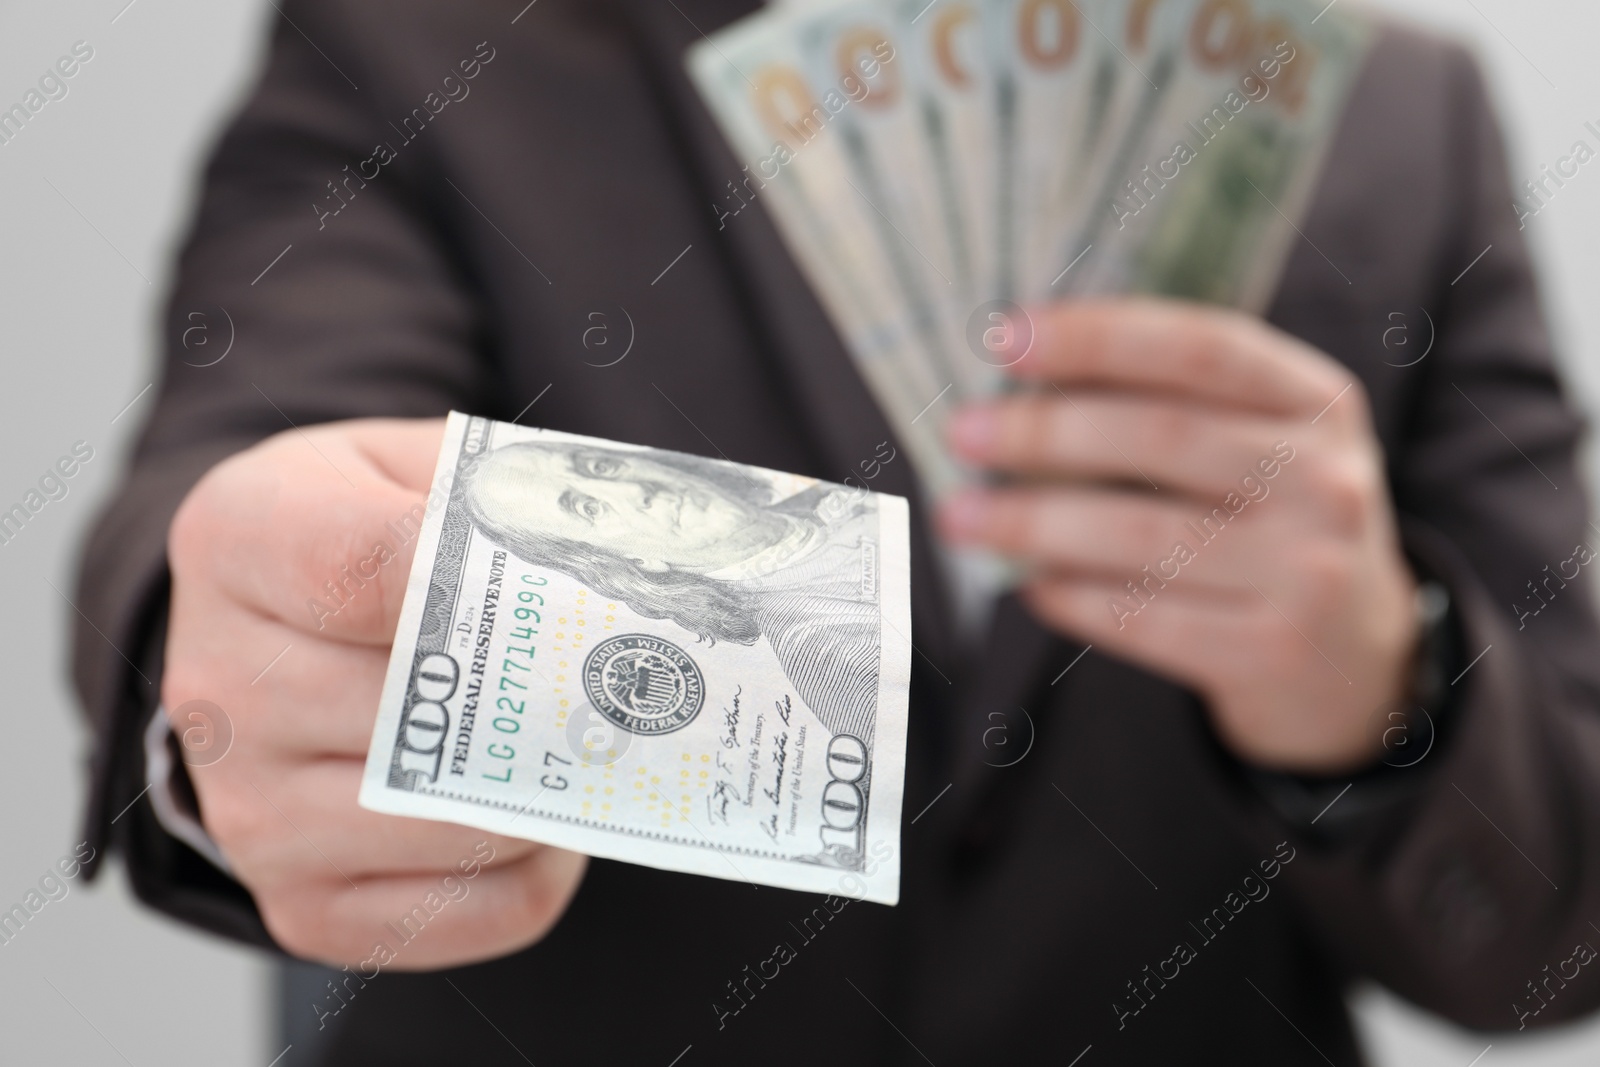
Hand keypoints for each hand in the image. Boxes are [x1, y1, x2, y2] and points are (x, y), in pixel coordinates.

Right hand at [164, 418, 585, 967]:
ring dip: (555, 787)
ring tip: (591, 738)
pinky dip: (541, 867)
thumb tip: (614, 561)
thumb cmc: (365, 538)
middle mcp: (219, 688)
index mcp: (240, 539)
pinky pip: (474, 910)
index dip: (485, 580)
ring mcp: (250, 811)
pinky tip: (547, 810)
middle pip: (426, 707)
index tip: (573, 586)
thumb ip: (494, 493)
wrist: (272, 637)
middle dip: (552, 694)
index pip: (369, 565)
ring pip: (463, 821)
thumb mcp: (409, 468)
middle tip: (629, 674)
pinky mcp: (302, 906)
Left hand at [940, 298, 1420, 773]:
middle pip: (1162, 438)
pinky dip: (1068, 595)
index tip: (1005, 336)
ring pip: (1139, 535)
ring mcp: (1305, 571)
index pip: (1202, 347)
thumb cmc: (1271, 526)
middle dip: (1045, 432)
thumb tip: (1018, 385)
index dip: (1098, 337)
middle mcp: (1324, 480)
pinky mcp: (1268, 651)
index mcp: (1319, 402)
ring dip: (1031, 521)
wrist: (1355, 661)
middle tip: (964, 432)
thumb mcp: (1265, 446)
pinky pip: (1140, 615)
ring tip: (959, 516)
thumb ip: (1175, 405)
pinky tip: (1025, 582)